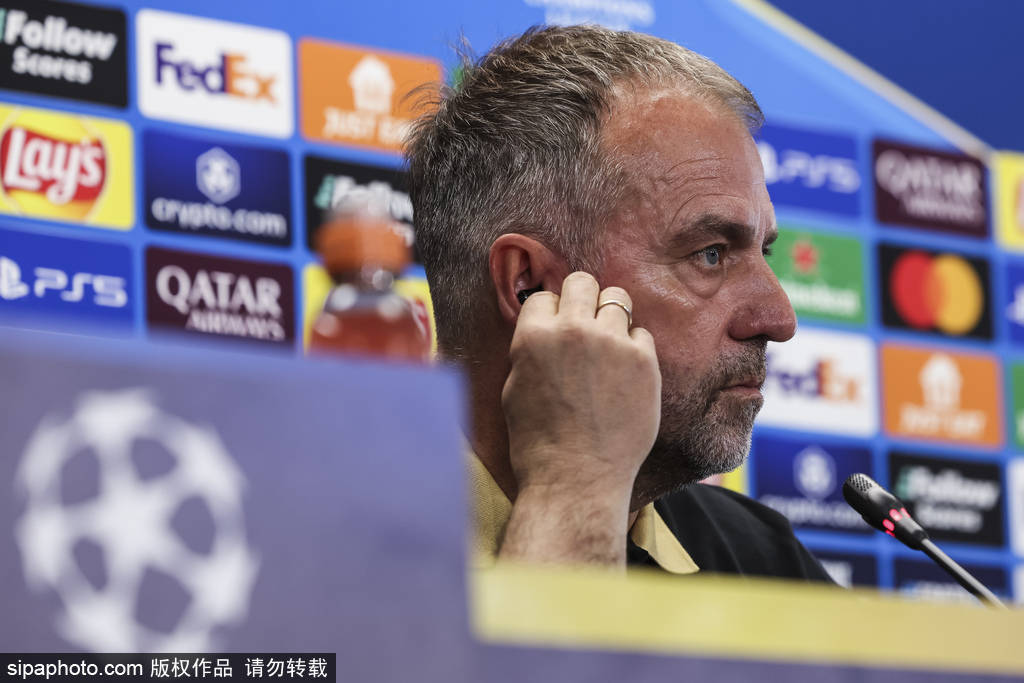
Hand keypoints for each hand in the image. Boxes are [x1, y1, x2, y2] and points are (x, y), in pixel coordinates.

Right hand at [498, 272, 660, 565]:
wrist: (576, 479)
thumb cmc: (537, 442)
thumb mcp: (515, 387)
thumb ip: (529, 349)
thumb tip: (543, 325)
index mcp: (533, 336)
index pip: (544, 295)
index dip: (549, 313)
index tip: (555, 331)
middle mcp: (573, 330)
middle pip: (583, 282)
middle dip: (581, 298)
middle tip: (584, 323)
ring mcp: (612, 343)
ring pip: (618, 298)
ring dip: (610, 317)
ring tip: (607, 346)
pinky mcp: (643, 361)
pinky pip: (641, 333)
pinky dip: (633, 347)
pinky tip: (623, 374)